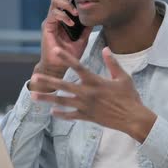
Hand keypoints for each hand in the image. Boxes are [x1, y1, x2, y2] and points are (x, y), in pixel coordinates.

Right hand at [30, 0, 92, 92]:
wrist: (58, 67)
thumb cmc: (69, 55)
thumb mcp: (82, 40)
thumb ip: (86, 29)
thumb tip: (95, 19)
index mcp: (63, 19)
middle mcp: (55, 17)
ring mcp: (50, 21)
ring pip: (54, 1)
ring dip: (66, 4)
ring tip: (75, 13)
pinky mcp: (47, 27)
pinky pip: (53, 14)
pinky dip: (63, 16)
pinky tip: (71, 24)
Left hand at [30, 46, 156, 142]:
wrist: (133, 119)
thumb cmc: (130, 97)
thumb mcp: (123, 77)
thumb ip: (112, 63)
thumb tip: (105, 48)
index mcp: (95, 81)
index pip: (78, 67)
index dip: (66, 58)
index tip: (55, 50)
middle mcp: (87, 93)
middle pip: (64, 85)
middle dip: (48, 81)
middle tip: (34, 77)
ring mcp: (85, 106)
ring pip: (63, 102)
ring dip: (47, 98)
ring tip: (34, 96)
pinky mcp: (87, 116)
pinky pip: (71, 115)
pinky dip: (61, 114)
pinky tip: (52, 112)